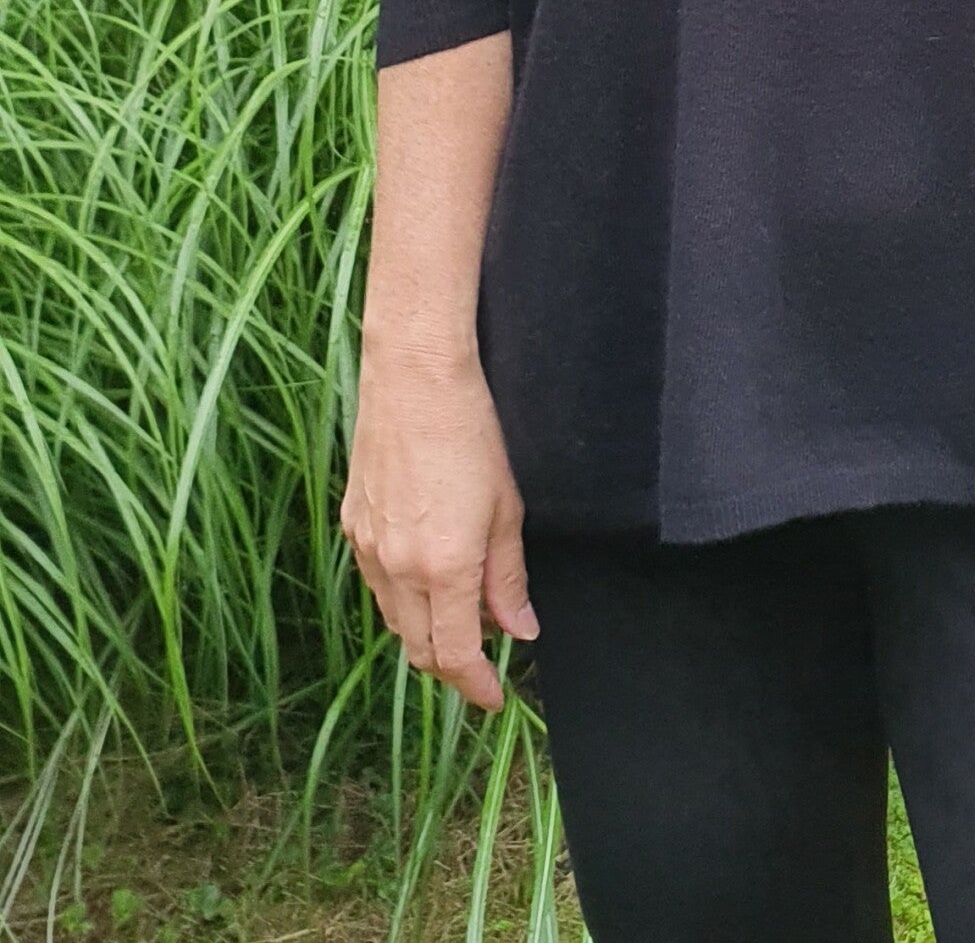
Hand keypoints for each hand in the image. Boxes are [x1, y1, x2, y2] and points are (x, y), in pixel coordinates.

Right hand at [340, 348, 538, 711]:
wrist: (414, 379)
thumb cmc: (471, 435)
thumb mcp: (505, 508)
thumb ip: (508, 577)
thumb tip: (520, 630)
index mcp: (443, 569)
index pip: (455, 655)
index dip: (476, 685)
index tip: (495, 697)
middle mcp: (397, 569)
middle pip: (419, 649)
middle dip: (452, 666)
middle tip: (485, 658)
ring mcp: (367, 549)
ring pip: (395, 620)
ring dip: (428, 631)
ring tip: (465, 612)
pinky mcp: (351, 526)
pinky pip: (376, 583)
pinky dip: (404, 597)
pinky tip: (429, 574)